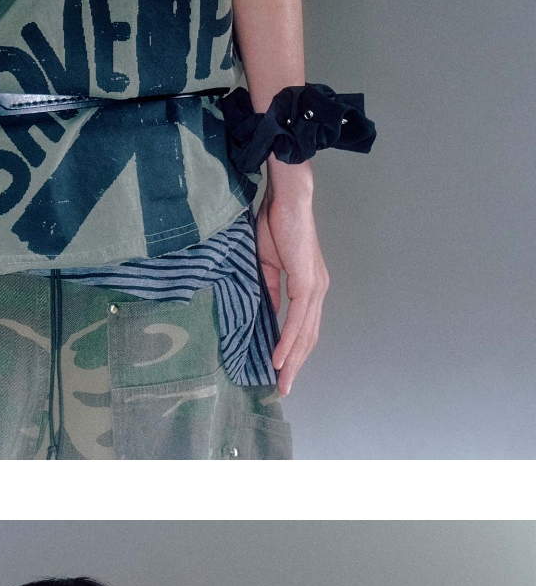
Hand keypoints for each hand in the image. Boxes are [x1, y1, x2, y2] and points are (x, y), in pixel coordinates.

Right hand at [255, 167, 328, 394]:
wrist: (285, 197)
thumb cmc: (275, 223)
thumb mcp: (268, 265)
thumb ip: (271, 291)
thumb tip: (268, 314)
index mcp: (310, 286)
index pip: (305, 327)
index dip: (295, 352)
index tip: (282, 372)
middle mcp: (318, 290)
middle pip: (309, 337)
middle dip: (296, 365)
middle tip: (283, 388)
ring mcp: (314, 287)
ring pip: (305, 334)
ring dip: (292, 361)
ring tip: (281, 382)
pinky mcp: (306, 282)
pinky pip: (297, 319)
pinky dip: (287, 341)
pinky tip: (279, 358)